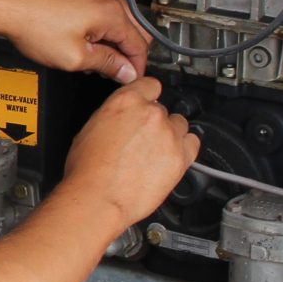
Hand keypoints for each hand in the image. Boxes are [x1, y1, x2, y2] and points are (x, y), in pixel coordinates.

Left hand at [0, 0, 148, 84]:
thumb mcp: (74, 57)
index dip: (136, 68)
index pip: (140, 45)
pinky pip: (104, 12)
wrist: (6, 5)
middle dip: (126, 54)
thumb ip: (107, 64)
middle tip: (111, 72)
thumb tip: (126, 71)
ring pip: (120, 22)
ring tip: (93, 58)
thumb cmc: (32, 25)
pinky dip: (101, 29)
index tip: (129, 79)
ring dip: (113, 42)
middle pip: (135, 31)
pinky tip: (84, 42)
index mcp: (111, 11)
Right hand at [59, 78, 197, 234]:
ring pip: (180, 125)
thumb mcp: (90, 129)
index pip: (150, 84)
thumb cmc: (89, 170)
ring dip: (170, 134)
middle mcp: (150, 113)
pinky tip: (171, 156)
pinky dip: (185, 148)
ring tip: (156, 150)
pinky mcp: (181, 157)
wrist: (99, 197)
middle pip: (163, 109)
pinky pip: (193, 144)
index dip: (148, 94)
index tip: (147, 102)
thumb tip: (120, 121)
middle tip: (142, 139)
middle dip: (154, 122)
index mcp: (125, 101)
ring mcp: (168, 135)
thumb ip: (113, 117)